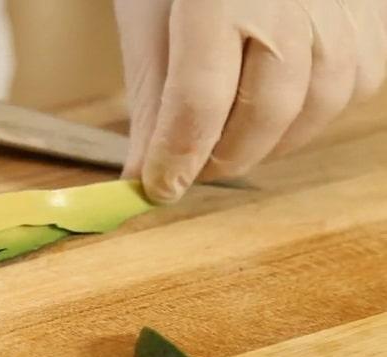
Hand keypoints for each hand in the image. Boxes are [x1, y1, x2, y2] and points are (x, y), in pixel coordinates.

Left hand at [114, 0, 386, 202]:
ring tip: (232, 138)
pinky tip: (278, 106)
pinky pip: (354, 85)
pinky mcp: (373, 15)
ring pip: (317, 106)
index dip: (177, 155)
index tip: (159, 187)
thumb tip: (142, 175)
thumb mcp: (150, 18)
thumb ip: (151, 97)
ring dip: (269, 141)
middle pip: (266, 110)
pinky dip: (311, 113)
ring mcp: (342, 4)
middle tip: (193, 167)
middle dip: (224, 157)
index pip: (200, 98)